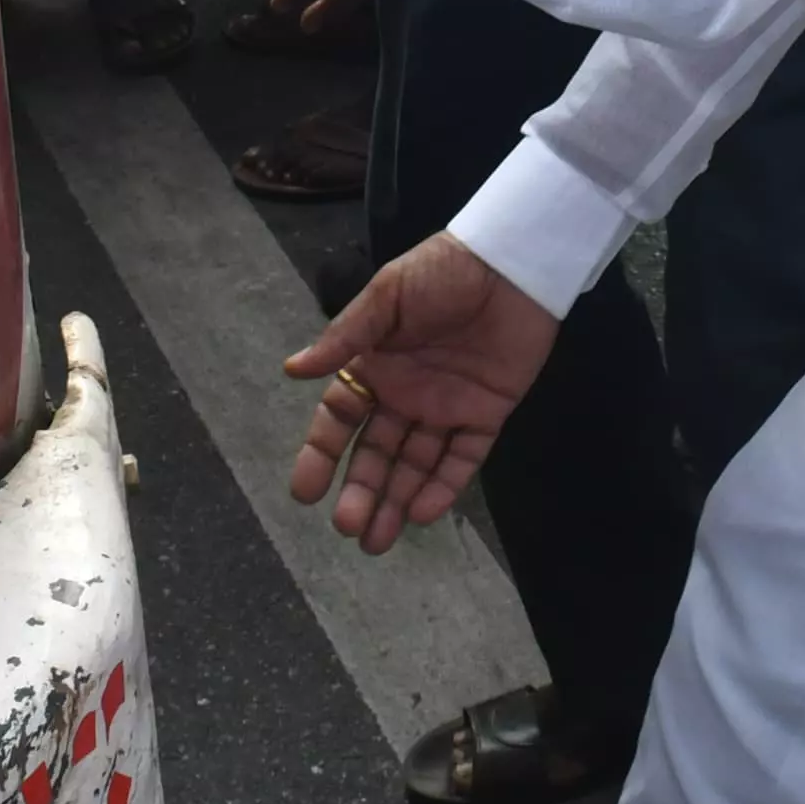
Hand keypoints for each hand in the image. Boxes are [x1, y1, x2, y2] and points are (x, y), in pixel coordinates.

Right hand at [283, 235, 560, 551]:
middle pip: (376, 453)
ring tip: (377, 541)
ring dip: (395, 500)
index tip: (304, 493)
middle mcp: (406, 394)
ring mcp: (446, 407)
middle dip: (361, 491)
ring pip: (415, 464)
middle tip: (348, 527)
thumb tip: (292, 370)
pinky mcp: (487, 414)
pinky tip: (422, 512)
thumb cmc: (442, 271)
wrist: (512, 263)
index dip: (321, 456)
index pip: (340, 421)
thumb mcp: (387, 297)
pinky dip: (444, 487)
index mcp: (375, 366)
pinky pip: (463, 458)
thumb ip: (345, 338)